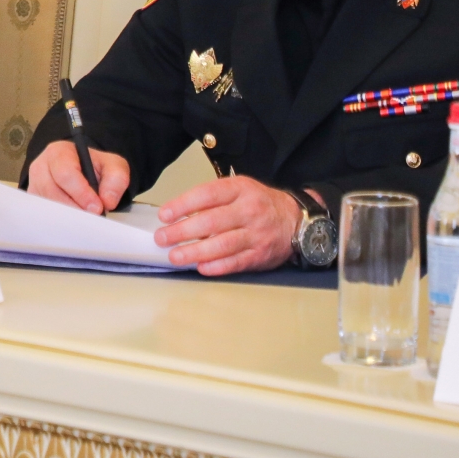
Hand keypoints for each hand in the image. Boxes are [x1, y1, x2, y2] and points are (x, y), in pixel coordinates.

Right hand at [26, 142, 129, 213]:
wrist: (83, 171)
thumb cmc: (94, 167)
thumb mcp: (112, 165)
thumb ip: (116, 179)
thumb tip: (107, 201)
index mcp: (58, 153)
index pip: (65, 174)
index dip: (82, 193)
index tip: (97, 208)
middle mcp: (41, 168)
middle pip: (53, 193)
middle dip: (76, 208)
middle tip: (93, 217)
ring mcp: (34, 185)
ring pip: (48, 208)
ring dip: (69, 217)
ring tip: (85, 219)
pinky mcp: (34, 202)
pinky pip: (44, 216)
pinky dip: (60, 222)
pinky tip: (74, 222)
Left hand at [155, 176, 303, 274]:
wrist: (296, 221)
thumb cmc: (260, 204)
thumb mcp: (239, 189)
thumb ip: (213, 199)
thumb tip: (179, 215)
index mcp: (240, 189)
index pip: (207, 194)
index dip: (183, 205)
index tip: (164, 215)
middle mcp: (249, 211)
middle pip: (211, 222)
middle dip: (182, 231)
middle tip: (162, 238)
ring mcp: (256, 234)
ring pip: (222, 245)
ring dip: (194, 252)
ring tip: (175, 256)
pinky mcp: (260, 255)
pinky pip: (236, 262)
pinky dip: (216, 266)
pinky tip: (200, 267)